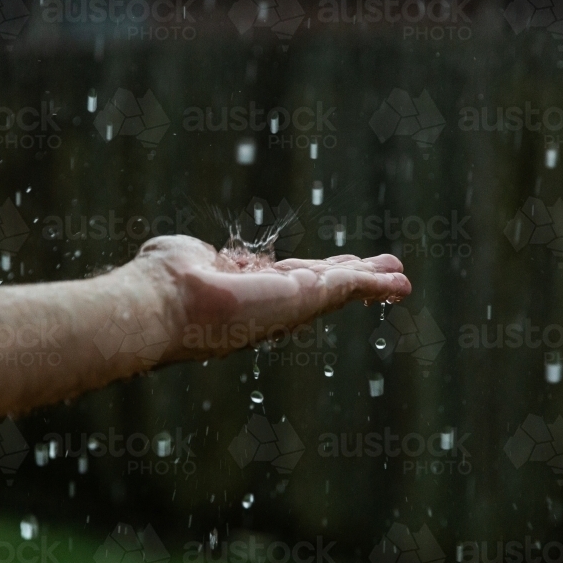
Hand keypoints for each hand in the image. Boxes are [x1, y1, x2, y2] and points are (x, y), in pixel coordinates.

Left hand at [129, 235, 411, 362]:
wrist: (165, 304)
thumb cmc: (163, 284)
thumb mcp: (189, 260)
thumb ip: (202, 259)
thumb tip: (209, 258)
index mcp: (244, 291)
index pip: (284, 280)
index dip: (310, 272)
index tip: (329, 268)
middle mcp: (270, 304)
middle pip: (319, 289)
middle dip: (351, 281)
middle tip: (380, 275)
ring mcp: (288, 304)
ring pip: (338, 289)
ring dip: (371, 283)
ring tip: (400, 279)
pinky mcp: (303, 297)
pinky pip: (346, 287)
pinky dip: (374, 284)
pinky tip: (397, 281)